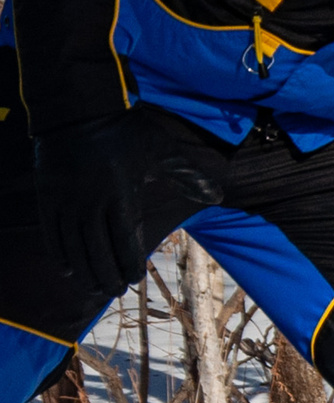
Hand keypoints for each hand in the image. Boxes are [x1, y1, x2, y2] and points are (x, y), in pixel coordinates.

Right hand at [33, 111, 221, 300]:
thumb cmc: (124, 132)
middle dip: (107, 276)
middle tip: (115, 292)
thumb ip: (187, 176)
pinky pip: (51, 235)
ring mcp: (65, 201)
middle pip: (98, 251)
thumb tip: (218, 196)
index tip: (135, 279)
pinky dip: (60, 255)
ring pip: (74, 248)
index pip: (125, 240)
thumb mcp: (160, 150)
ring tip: (95, 288)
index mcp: (120, 193)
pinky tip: (68, 270)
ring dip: (85, 272)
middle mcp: (90, 202)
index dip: (130, 264)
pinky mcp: (45, 197)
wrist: (76, 111)